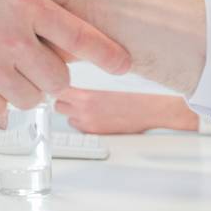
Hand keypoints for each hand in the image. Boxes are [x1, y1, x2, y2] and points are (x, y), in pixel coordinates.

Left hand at [53, 88, 198, 133]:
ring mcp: (90, 125)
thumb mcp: (109, 80)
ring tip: (86, 105)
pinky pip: (81, 128)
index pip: (55, 91)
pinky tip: (96, 115)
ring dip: (73, 112)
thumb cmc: (138, 93)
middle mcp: (85, 113)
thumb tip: (72, 75)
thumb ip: (88, 80)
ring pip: (68, 118)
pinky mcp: (98, 134)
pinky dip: (84, 122)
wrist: (155, 110)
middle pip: (58, 105)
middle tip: (72, 93)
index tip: (56, 80)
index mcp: (86, 96)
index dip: (55, 84)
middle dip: (63, 99)